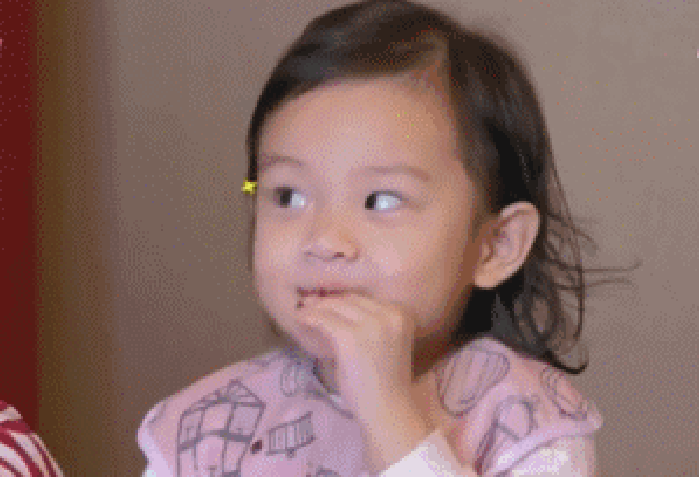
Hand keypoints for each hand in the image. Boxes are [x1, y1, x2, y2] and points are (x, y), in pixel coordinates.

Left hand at [298, 293, 432, 470]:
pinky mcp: (350, 337)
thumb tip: (335, 308)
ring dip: (316, 307)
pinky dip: (309, 318)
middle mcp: (388, 313)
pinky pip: (323, 320)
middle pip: (350, 298)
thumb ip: (366, 324)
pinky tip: (300, 319)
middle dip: (328, 300)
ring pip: (334, 306)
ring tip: (303, 311)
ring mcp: (370, 324)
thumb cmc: (384, 382)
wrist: (387, 410)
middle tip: (309, 302)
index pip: (364, 298)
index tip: (327, 302)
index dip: (343, 299)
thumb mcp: (381, 343)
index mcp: (401, 313)